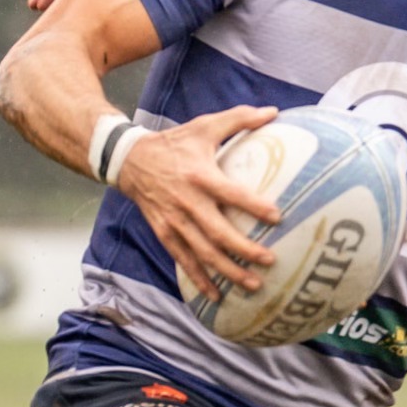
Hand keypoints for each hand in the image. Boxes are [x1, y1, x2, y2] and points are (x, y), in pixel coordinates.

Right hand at [115, 107, 281, 295]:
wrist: (129, 160)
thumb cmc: (175, 143)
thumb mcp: (204, 126)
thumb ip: (239, 119)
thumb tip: (273, 111)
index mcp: (199, 175)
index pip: (230, 193)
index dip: (252, 205)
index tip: (277, 216)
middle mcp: (187, 202)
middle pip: (217, 232)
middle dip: (243, 249)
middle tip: (269, 260)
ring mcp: (174, 221)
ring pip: (202, 252)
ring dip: (227, 271)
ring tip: (253, 284)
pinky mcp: (164, 232)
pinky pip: (183, 260)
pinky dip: (199, 279)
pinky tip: (217, 295)